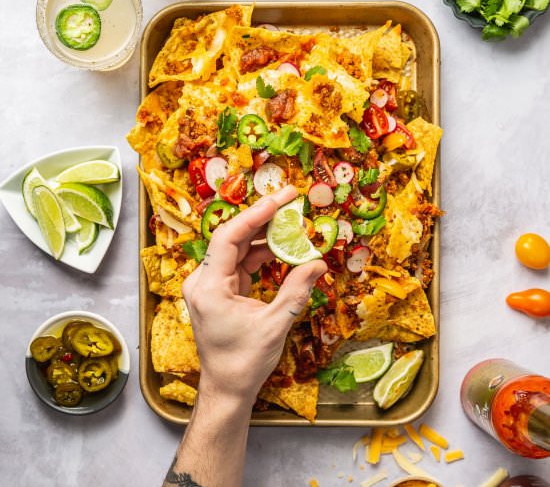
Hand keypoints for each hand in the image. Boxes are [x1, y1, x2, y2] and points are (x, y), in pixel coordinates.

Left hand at [182, 185, 326, 405]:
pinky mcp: (219, 290)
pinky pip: (240, 264)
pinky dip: (260, 255)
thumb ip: (296, 291)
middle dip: (261, 219)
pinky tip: (281, 248)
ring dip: (263, 236)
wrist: (226, 388)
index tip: (279, 200)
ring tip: (291, 223)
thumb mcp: (274, 326)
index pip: (228, 238)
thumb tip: (318, 263)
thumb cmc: (244, 362)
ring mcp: (209, 285)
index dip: (254, 215)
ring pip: (236, 249)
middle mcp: (203, 281)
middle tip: (289, 200)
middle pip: (232, 238)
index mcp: (209, 288)